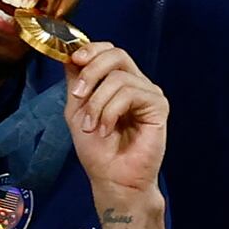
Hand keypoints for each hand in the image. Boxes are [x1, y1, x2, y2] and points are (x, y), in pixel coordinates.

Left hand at [64, 40, 168, 228]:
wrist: (112, 179)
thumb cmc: (98, 151)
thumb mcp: (77, 110)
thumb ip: (76, 82)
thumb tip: (70, 54)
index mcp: (118, 83)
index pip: (108, 51)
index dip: (90, 49)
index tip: (74, 59)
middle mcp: (136, 84)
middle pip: (117, 54)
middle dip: (91, 71)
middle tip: (78, 95)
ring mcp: (149, 94)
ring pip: (119, 77)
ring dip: (97, 103)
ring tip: (91, 126)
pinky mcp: (158, 106)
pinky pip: (130, 93)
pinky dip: (111, 111)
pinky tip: (107, 129)